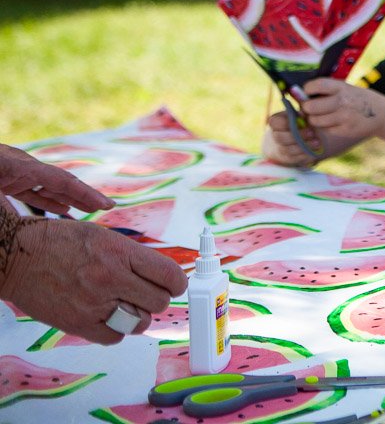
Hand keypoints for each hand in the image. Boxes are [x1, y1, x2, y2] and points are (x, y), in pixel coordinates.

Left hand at [0, 143, 113, 214]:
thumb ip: (8, 185)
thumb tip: (41, 192)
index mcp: (19, 167)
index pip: (60, 180)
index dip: (84, 192)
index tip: (105, 204)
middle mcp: (23, 168)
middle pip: (61, 182)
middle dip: (84, 194)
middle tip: (108, 206)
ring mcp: (14, 175)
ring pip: (49, 187)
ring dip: (70, 198)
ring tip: (92, 210)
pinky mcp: (5, 182)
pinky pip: (31, 192)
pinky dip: (48, 200)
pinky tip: (63, 208)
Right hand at [0, 218, 186, 343]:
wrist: (17, 257)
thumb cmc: (59, 242)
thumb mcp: (104, 237)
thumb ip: (133, 256)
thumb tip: (160, 273)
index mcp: (120, 252)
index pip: (169, 275)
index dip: (177, 282)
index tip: (174, 284)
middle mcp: (110, 278)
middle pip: (160, 302)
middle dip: (158, 299)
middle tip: (147, 294)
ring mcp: (94, 303)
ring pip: (141, 322)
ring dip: (138, 316)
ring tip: (125, 305)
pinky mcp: (78, 324)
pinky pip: (115, 337)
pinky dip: (116, 330)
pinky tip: (107, 316)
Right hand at [262, 111, 322, 168]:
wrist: (290, 138)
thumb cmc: (297, 122)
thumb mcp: (297, 115)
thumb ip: (300, 114)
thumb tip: (304, 113)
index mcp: (275, 122)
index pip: (276, 123)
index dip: (287, 123)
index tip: (303, 120)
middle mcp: (274, 136)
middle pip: (281, 138)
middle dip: (298, 136)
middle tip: (312, 133)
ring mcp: (279, 148)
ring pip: (288, 149)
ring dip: (303, 146)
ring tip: (317, 142)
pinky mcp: (287, 158)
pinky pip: (294, 158)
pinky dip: (305, 155)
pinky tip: (314, 150)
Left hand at [299, 79, 384, 143]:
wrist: (382, 114)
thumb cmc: (358, 99)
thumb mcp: (346, 88)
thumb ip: (326, 91)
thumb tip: (299, 94)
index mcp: (341, 87)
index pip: (316, 85)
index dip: (306, 89)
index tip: (307, 92)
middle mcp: (342, 101)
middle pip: (310, 107)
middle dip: (307, 108)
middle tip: (310, 108)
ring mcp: (344, 117)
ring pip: (314, 121)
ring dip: (314, 119)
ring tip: (322, 115)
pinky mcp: (345, 130)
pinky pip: (325, 130)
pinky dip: (325, 127)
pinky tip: (334, 122)